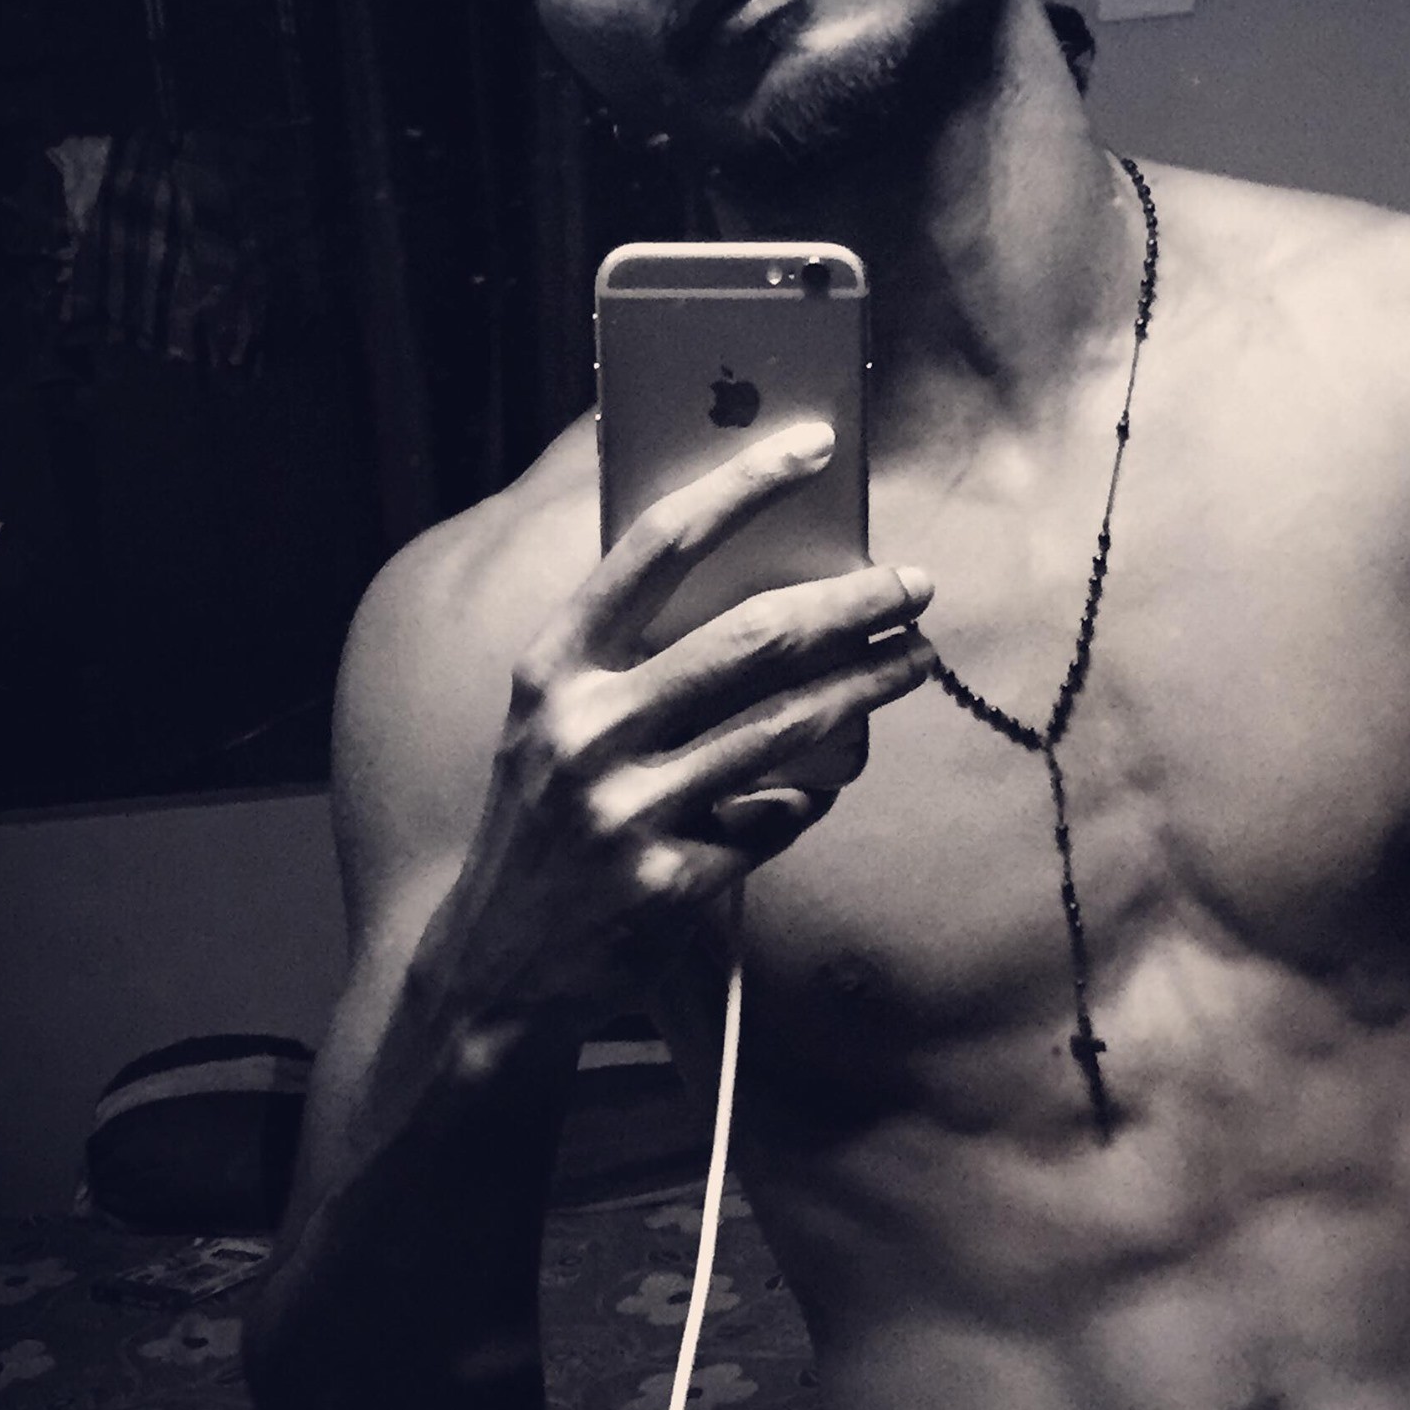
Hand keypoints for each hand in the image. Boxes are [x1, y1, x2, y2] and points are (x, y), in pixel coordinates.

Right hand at [427, 420, 933, 1014]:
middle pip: (754, 639)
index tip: (811, 445)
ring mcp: (627, 814)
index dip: (741, 486)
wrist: (492, 964)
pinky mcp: (670, 887)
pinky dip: (810, 796)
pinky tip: (824, 782)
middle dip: (853, 603)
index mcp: (552, 669)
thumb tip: (749, 566)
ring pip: (789, 729)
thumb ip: (627, 651)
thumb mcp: (551, 719)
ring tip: (916, 659)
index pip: (656, 546)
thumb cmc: (543, 815)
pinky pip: (780, 820)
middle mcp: (585, 732)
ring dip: (872, 686)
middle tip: (916, 586)